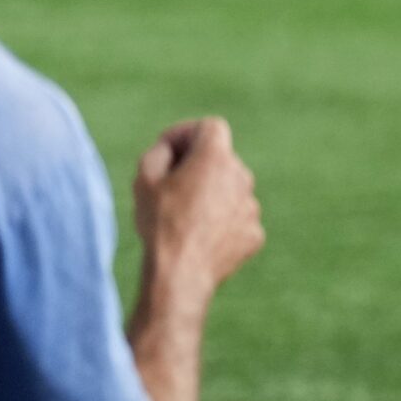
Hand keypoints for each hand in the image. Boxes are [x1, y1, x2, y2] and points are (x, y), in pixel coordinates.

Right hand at [133, 118, 264, 299]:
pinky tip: (199, 237)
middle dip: (198, 166)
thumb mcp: (144, 178)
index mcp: (216, 157)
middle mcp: (242, 177)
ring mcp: (252, 207)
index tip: (170, 150)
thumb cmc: (159, 222)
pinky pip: (236, 219)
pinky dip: (221, 222)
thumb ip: (160, 151)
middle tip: (171, 186)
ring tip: (183, 216)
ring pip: (230, 191)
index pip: (210, 127)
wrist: (180, 273)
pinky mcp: (255, 233)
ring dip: (211, 196)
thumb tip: (172, 149)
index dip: (187, 133)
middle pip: (221, 160)